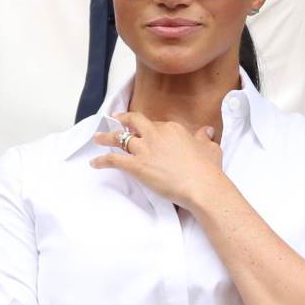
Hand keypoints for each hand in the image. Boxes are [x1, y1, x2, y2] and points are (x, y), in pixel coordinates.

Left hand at [90, 112, 226, 210]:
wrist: (202, 185)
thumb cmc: (208, 168)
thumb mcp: (210, 148)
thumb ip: (204, 138)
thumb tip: (206, 131)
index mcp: (172, 128)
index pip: (156, 124)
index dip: (150, 128)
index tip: (146, 129)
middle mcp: (155, 135)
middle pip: (134, 122)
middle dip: (123, 119)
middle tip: (115, 118)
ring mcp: (144, 149)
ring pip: (119, 139)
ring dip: (106, 138)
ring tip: (98, 138)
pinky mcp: (136, 166)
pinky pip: (113, 160)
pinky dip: (102, 161)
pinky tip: (95, 163)